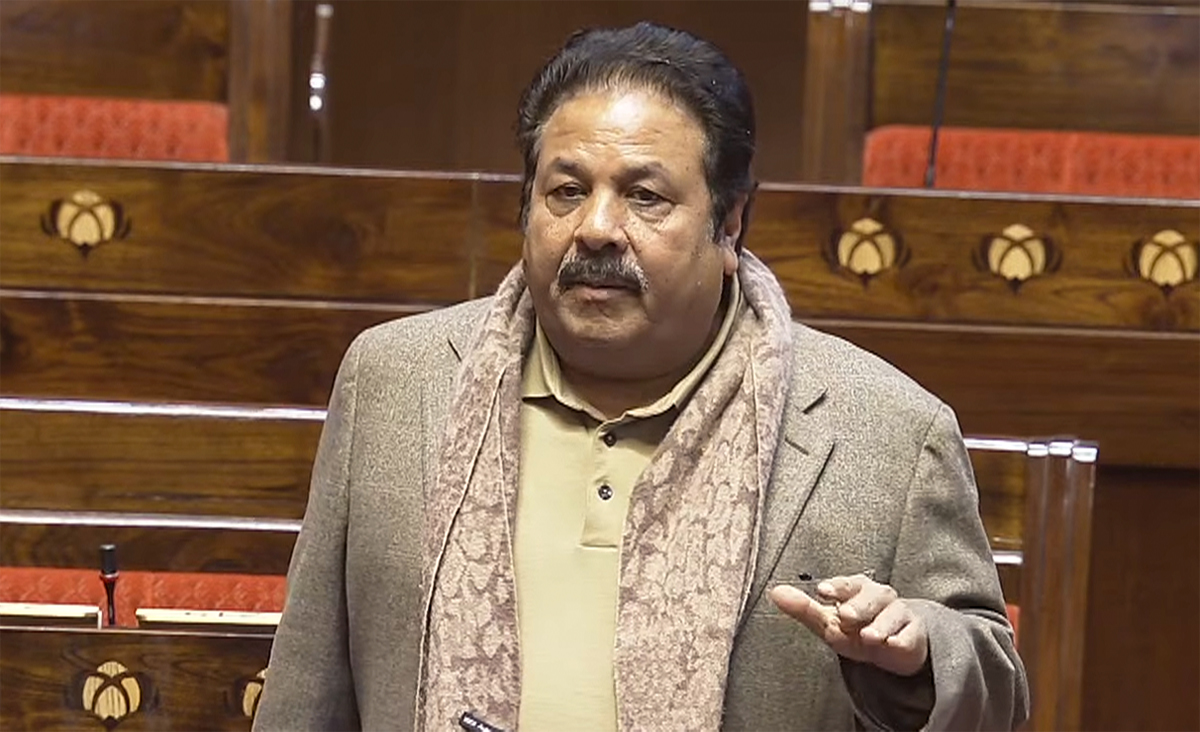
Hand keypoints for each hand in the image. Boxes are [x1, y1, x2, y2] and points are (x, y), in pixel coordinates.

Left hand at [768, 573, 928, 676]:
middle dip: (858, 606)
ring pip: (892, 614)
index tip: (823, 591)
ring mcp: (899, 613)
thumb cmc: (856, 629)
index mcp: (856, 588)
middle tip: (845, 615)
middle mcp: (879, 596)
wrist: (891, 648)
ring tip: (868, 636)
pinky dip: (902, 639)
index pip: (846, 584)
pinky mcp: (914, 633)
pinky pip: (910, 634)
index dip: (836, 587)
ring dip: (880, 624)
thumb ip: (804, 609)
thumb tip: (776, 592)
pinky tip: (894, 644)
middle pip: (871, 596)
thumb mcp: (828, 622)